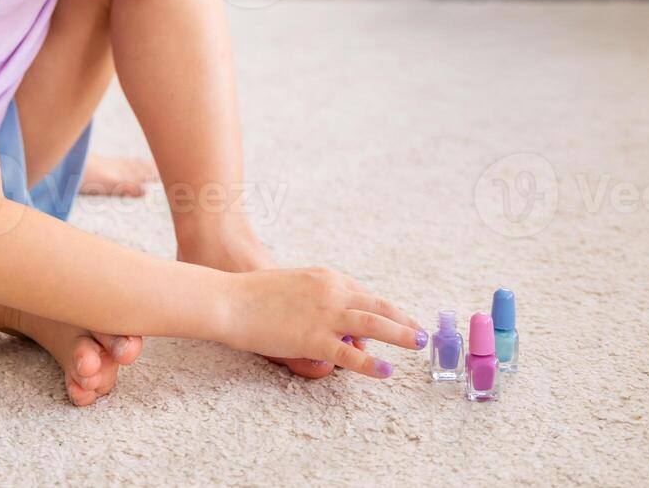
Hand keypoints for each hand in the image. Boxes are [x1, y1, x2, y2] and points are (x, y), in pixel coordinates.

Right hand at [224, 267, 425, 378]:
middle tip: (420, 331)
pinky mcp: (315, 339)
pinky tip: (386, 370)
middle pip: (377, 304)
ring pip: (375, 323)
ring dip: (401, 334)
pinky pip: (351, 353)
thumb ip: (312, 300)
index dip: (381, 308)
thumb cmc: (250, 295)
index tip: (394, 318)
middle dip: (402, 318)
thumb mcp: (289, 287)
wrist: (229, 301)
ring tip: (419, 343)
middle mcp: (331, 292)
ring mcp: (325, 315)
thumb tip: (324, 320)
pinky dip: (372, 363)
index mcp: (324, 277)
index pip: (362, 292)